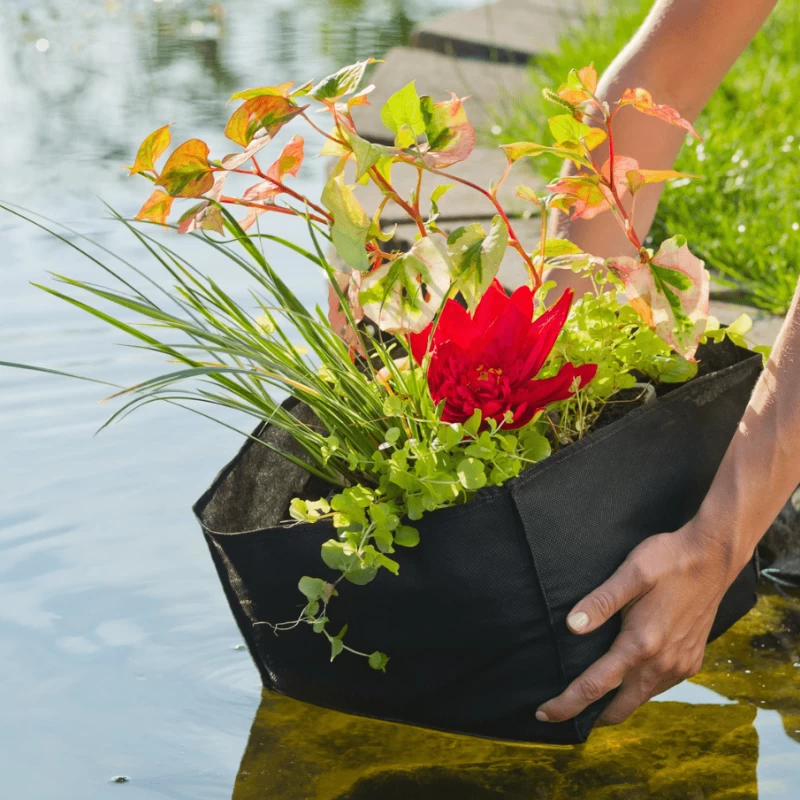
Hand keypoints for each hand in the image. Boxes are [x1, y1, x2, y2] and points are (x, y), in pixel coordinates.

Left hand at [535, 524, 736, 725]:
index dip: (567, 704)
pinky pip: (659, 686)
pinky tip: (627, 678)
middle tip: (564, 713)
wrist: (714, 557)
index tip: (544, 714)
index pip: (595, 685)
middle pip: (620, 706)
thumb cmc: (669, 560)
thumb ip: (601, 601)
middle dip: (591, 715)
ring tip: (591, 699)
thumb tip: (571, 626)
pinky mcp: (692, 661)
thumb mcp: (631, 572)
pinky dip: (639, 690)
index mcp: (641, 644)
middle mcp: (662, 663)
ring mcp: (680, 665)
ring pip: (641, 698)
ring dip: (617, 704)